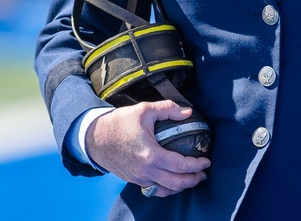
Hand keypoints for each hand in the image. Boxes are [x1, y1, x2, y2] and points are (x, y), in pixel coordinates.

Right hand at [86, 100, 210, 196]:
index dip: (196, 165)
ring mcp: (138, 177)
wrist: (94, 137)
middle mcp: (145, 170)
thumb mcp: (144, 110)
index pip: (180, 165)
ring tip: (190, 179)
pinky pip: (153, 189)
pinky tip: (171, 181)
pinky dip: (166, 188)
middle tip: (203, 173)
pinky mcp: (133, 179)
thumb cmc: (119, 123)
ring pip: (165, 190)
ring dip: (180, 187)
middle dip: (193, 180)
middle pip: (176, 183)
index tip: (206, 161)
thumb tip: (187, 112)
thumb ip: (167, 109)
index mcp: (151, 155)